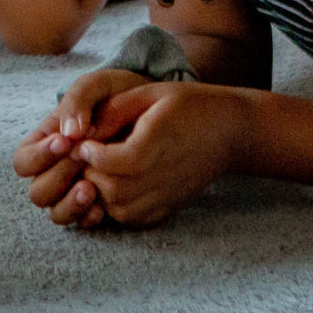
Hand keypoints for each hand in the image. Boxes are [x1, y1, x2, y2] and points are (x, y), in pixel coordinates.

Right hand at [14, 67, 148, 221]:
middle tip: (82, 161)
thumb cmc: (119, 93)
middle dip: (57, 178)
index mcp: (48, 142)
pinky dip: (89, 216)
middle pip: (38, 192)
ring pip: (56, 213)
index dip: (38, 157)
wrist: (155, 110)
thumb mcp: (97, 86)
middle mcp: (57, 170)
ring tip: (91, 188)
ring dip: (69, 204)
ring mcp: (77, 189)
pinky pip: (83, 222)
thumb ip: (78, 101)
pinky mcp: (100, 202)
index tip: (66, 142)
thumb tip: (69, 133)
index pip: (23, 161)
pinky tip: (103, 205)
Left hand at [68, 81, 247, 228]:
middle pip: (116, 191)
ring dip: (101, 194)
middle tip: (85, 158)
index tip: (85, 141)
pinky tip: (115, 185)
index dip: (94, 155)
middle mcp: (166, 173)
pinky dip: (116, 208)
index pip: (120, 162)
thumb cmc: (188, 104)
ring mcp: (170, 195)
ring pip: (122, 211)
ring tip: (98, 171)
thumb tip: (82, 132)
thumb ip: (115, 110)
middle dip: (91, 176)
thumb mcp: (150, 92)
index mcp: (161, 140)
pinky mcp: (170, 207)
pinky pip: (135, 220)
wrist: (230, 131)